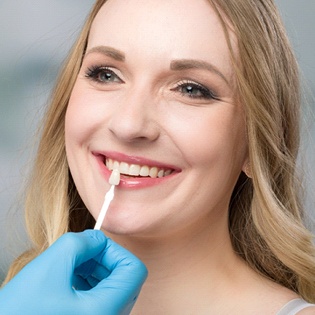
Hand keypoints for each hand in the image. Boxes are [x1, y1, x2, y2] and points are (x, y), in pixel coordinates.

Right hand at [0, 230, 146, 314]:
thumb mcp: (50, 266)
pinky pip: (100, 299)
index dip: (115, 251)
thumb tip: (97, 238)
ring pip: (112, 287)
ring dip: (94, 270)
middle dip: (103, 259)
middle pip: (124, 278)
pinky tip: (68, 279)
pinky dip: (88, 283)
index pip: (134, 270)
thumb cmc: (20, 312)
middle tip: (80, 253)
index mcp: (106, 311)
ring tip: (70, 267)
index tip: (95, 245)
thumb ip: (80, 242)